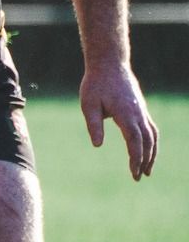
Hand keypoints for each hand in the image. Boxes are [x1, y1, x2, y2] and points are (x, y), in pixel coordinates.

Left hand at [80, 61, 158, 179]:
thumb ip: (93, 124)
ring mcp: (142, 110)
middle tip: (139, 177)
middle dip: (145, 160)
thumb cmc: (95, 84)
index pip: (135, 141)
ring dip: (152, 153)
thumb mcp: (88, 104)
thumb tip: (97, 145)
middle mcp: (138, 113)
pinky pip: (151, 128)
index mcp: (126, 113)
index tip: (134, 172)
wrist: (109, 64)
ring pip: (153, 136)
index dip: (136, 158)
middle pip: (147, 141)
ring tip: (147, 170)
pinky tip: (147, 151)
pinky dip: (152, 142)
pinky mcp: (141, 108)